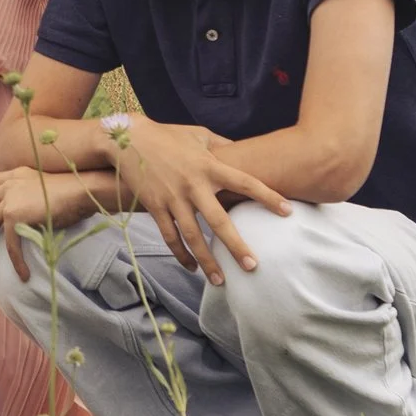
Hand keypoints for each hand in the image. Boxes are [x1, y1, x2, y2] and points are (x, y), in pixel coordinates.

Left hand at [0, 168, 118, 280]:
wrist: (83, 189)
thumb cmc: (74, 189)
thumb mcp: (45, 185)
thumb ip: (31, 192)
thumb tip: (30, 212)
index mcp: (15, 174)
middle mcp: (8, 184)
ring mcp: (9, 199)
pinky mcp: (14, 215)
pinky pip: (10, 244)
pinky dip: (15, 261)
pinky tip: (21, 274)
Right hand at [109, 120, 289, 285]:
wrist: (127, 140)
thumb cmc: (168, 135)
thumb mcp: (200, 134)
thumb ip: (224, 146)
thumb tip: (245, 152)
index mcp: (209, 165)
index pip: (245, 182)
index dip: (268, 196)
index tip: (288, 211)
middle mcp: (193, 185)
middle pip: (218, 221)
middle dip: (236, 246)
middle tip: (252, 266)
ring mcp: (173, 198)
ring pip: (192, 236)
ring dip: (207, 261)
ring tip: (220, 281)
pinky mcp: (155, 207)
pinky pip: (170, 236)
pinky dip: (181, 254)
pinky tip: (192, 267)